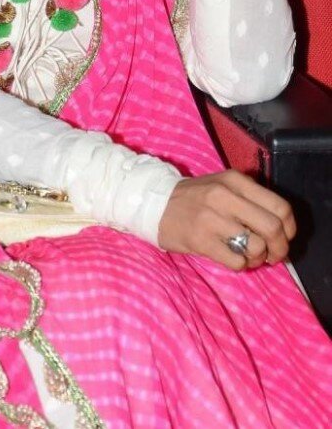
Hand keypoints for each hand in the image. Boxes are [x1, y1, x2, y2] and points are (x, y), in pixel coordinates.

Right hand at [158, 169, 295, 270]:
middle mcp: (225, 196)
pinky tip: (232, 258)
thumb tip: (282, 228)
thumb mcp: (223, 185)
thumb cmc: (195, 198)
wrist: (154, 203)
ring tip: (248, 256)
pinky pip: (236, 261)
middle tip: (273, 255)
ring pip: (256, 246)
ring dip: (258, 258)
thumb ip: (251, 199)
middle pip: (272, 228)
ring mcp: (211, 218)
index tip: (284, 237)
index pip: (280, 206)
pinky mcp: (200, 240)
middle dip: (280, 248)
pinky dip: (240, 264)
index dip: (289, 228)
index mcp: (235, 181)